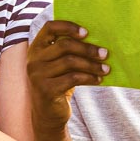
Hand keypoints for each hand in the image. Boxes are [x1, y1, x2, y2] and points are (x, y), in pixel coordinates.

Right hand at [26, 20, 107, 134]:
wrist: (48, 114)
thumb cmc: (59, 84)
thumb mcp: (60, 65)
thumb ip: (69, 52)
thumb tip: (99, 40)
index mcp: (37, 48)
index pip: (50, 27)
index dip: (68, 26)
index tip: (86, 32)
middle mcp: (33, 59)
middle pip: (64, 45)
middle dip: (88, 48)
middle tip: (105, 53)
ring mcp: (38, 75)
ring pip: (70, 62)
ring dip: (92, 64)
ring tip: (106, 68)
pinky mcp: (46, 89)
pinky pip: (72, 78)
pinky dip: (89, 77)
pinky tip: (98, 79)